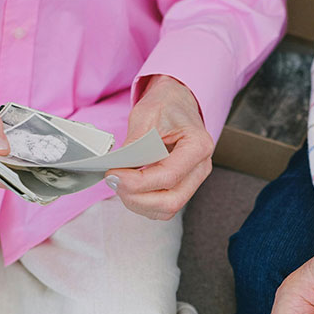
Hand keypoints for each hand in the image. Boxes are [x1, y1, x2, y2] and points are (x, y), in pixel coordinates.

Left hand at [105, 75, 212, 219]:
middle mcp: (200, 168)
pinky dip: (142, 202)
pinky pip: (162, 207)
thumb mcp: (146, 116)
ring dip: (138, 203)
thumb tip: (118, 169)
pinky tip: (129, 187)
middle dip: (137, 198)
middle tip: (114, 181)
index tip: (113, 174)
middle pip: (171, 201)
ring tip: (119, 183)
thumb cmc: (166, 106)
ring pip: (166, 209)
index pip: (168, 176)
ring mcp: (193, 181)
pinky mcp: (182, 188)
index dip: (137, 182)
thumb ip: (134, 144)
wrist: (176, 104)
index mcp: (198, 146)